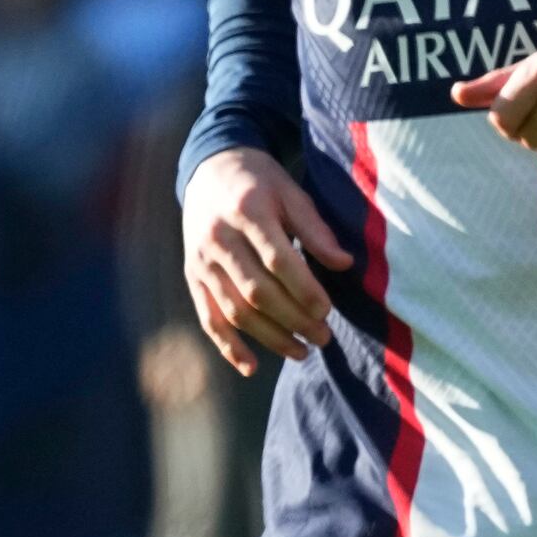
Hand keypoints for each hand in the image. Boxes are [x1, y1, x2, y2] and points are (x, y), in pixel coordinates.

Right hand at [181, 147, 354, 376]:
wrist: (209, 169)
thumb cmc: (259, 182)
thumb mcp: (290, 193)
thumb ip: (315, 229)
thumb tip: (344, 264)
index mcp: (247, 211)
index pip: (277, 259)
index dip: (304, 289)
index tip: (327, 310)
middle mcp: (219, 238)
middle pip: (257, 291)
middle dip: (293, 320)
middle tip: (323, 336)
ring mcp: (201, 260)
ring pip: (235, 310)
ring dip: (270, 337)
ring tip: (302, 351)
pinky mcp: (192, 276)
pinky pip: (208, 318)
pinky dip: (228, 346)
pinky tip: (252, 367)